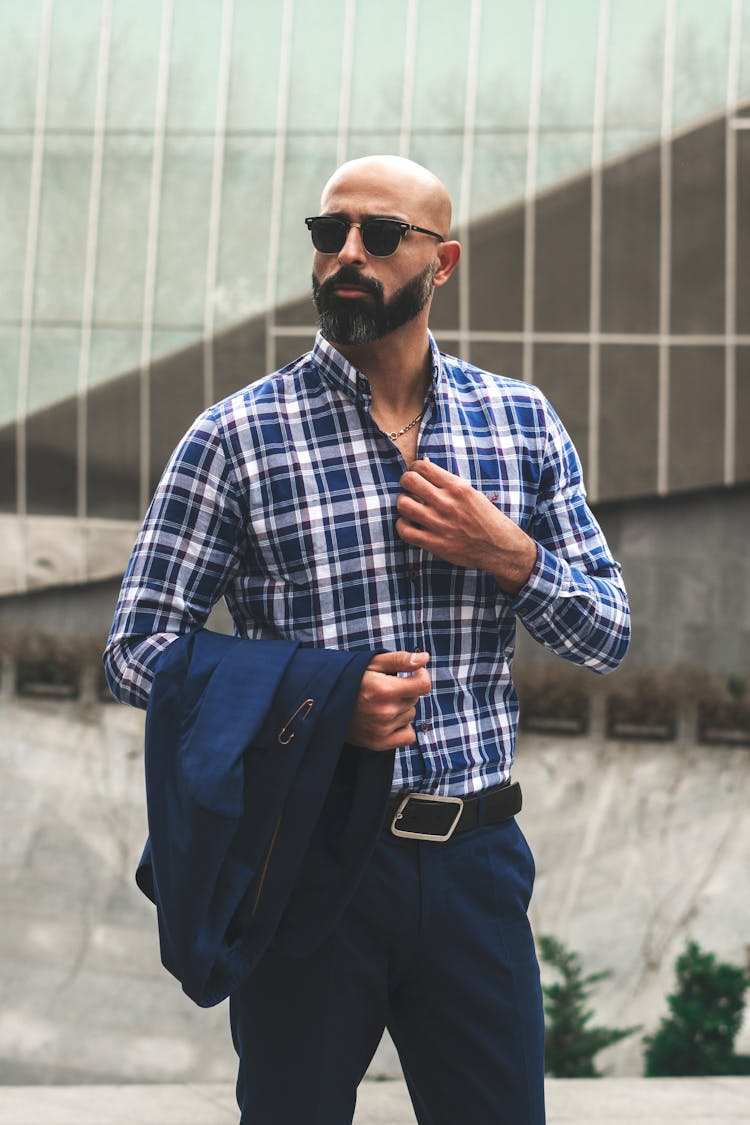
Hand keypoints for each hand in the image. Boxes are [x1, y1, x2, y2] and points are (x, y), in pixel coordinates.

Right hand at [346, 650, 430, 751]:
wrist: (322, 703)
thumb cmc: (348, 679)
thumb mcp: (372, 662)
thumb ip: (400, 660)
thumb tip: (425, 658)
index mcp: (384, 690)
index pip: (423, 685)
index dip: (421, 676)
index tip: (412, 674)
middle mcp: (385, 712)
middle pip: (415, 699)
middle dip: (405, 691)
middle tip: (384, 688)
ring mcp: (382, 730)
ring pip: (410, 715)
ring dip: (401, 708)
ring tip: (379, 703)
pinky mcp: (378, 743)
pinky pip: (408, 736)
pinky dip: (402, 727)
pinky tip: (388, 720)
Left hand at [395, 459, 537, 594]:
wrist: (500, 547)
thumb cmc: (486, 519)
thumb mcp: (472, 494)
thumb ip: (449, 483)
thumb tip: (425, 469)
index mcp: (457, 487)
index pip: (422, 466)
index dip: (414, 469)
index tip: (416, 475)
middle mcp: (447, 503)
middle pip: (409, 481)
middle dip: (406, 482)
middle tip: (410, 489)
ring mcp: (439, 524)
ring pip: (403, 504)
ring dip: (403, 504)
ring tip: (410, 507)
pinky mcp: (435, 543)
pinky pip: (405, 531)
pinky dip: (403, 525)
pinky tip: (410, 524)